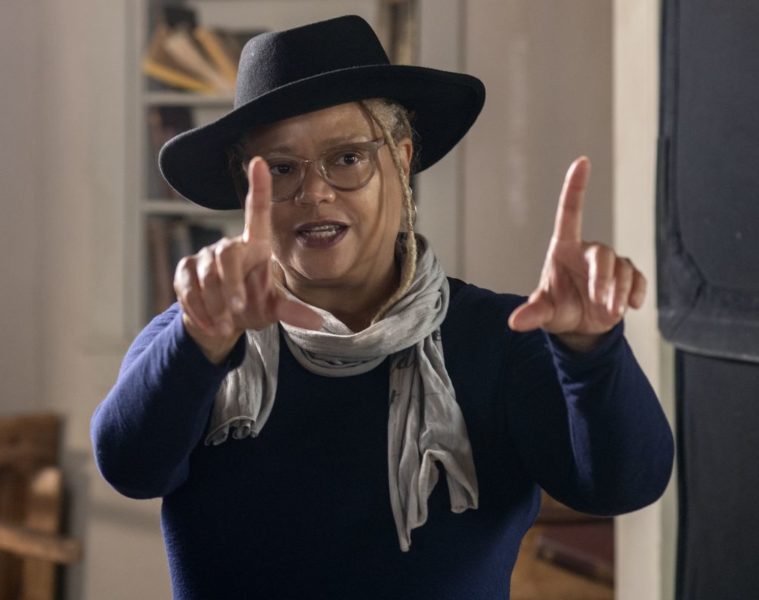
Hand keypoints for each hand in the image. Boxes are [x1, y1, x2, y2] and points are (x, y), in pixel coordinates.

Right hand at [174, 157, 322, 362]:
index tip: (260, 162)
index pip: (256, 212)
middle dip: (231, 284)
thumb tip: (318, 323)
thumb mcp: (274, 308)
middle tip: (239, 309)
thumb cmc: (254, 306)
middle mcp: (229, 246)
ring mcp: (204, 257)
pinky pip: (188, 288)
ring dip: (216, 304)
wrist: (222, 321)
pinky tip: (211, 324)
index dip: (258, 188)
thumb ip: (291, 311)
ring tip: (227, 324)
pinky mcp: (185, 271)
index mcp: (255, 246)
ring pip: (206, 276)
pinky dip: (199, 310)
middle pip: (226, 254)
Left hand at [507, 157, 646, 351]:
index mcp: (565, 249)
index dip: (576, 187)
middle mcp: (588, 252)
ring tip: (609, 312)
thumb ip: (533, 314)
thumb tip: (515, 322)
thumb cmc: (557, 309)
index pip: (570, 212)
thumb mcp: (544, 312)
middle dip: (604, 279)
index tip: (581, 161)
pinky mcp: (628, 279)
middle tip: (601, 303)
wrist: (580, 327)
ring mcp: (610, 265)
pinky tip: (632, 306)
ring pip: (623, 269)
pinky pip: (638, 279)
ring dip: (618, 292)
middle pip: (604, 254)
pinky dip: (637, 293)